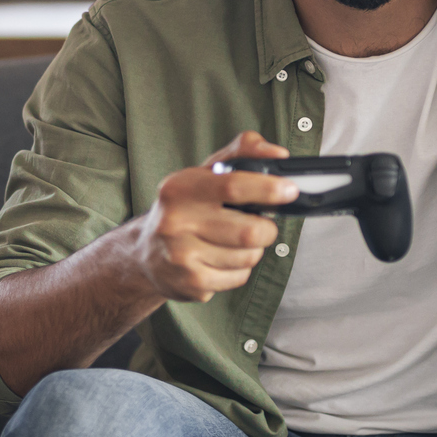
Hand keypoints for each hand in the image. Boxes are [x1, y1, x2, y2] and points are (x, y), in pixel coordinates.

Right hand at [127, 132, 297, 303]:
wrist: (146, 252)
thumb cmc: (185, 208)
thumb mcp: (205, 173)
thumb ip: (241, 153)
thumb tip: (277, 155)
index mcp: (180, 187)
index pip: (233, 185)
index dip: (268, 189)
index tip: (289, 191)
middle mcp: (175, 221)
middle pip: (249, 231)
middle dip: (266, 230)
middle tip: (261, 225)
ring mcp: (180, 255)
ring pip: (248, 257)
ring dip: (252, 250)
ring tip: (234, 243)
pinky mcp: (189, 283)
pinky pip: (238, 277)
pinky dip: (240, 270)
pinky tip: (222, 261)